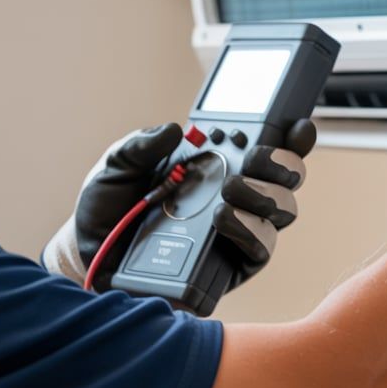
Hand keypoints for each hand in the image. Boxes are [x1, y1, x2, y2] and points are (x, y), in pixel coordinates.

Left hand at [42, 120, 314, 293]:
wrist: (91, 258)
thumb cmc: (110, 211)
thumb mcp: (117, 166)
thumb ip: (141, 143)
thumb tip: (174, 129)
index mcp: (220, 163)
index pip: (271, 144)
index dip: (293, 133)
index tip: (295, 124)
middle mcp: (240, 195)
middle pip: (290, 175)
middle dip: (282, 162)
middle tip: (254, 157)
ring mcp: (241, 229)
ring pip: (284, 209)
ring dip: (264, 193)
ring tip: (231, 189)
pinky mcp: (235, 263)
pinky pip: (262, 248)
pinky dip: (249, 229)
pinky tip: (224, 218)